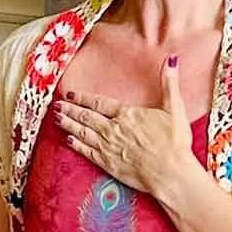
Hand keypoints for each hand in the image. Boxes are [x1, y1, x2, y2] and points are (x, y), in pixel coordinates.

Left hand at [55, 56, 199, 206]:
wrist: (170, 172)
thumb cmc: (174, 142)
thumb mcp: (175, 108)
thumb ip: (169, 84)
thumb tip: (171, 60)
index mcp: (128, 114)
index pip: (99, 103)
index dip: (83, 98)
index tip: (71, 94)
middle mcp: (114, 129)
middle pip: (86, 117)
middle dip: (70, 110)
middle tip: (57, 105)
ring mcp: (109, 147)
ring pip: (83, 133)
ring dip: (69, 124)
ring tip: (57, 119)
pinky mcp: (108, 164)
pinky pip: (87, 152)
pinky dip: (76, 145)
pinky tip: (68, 140)